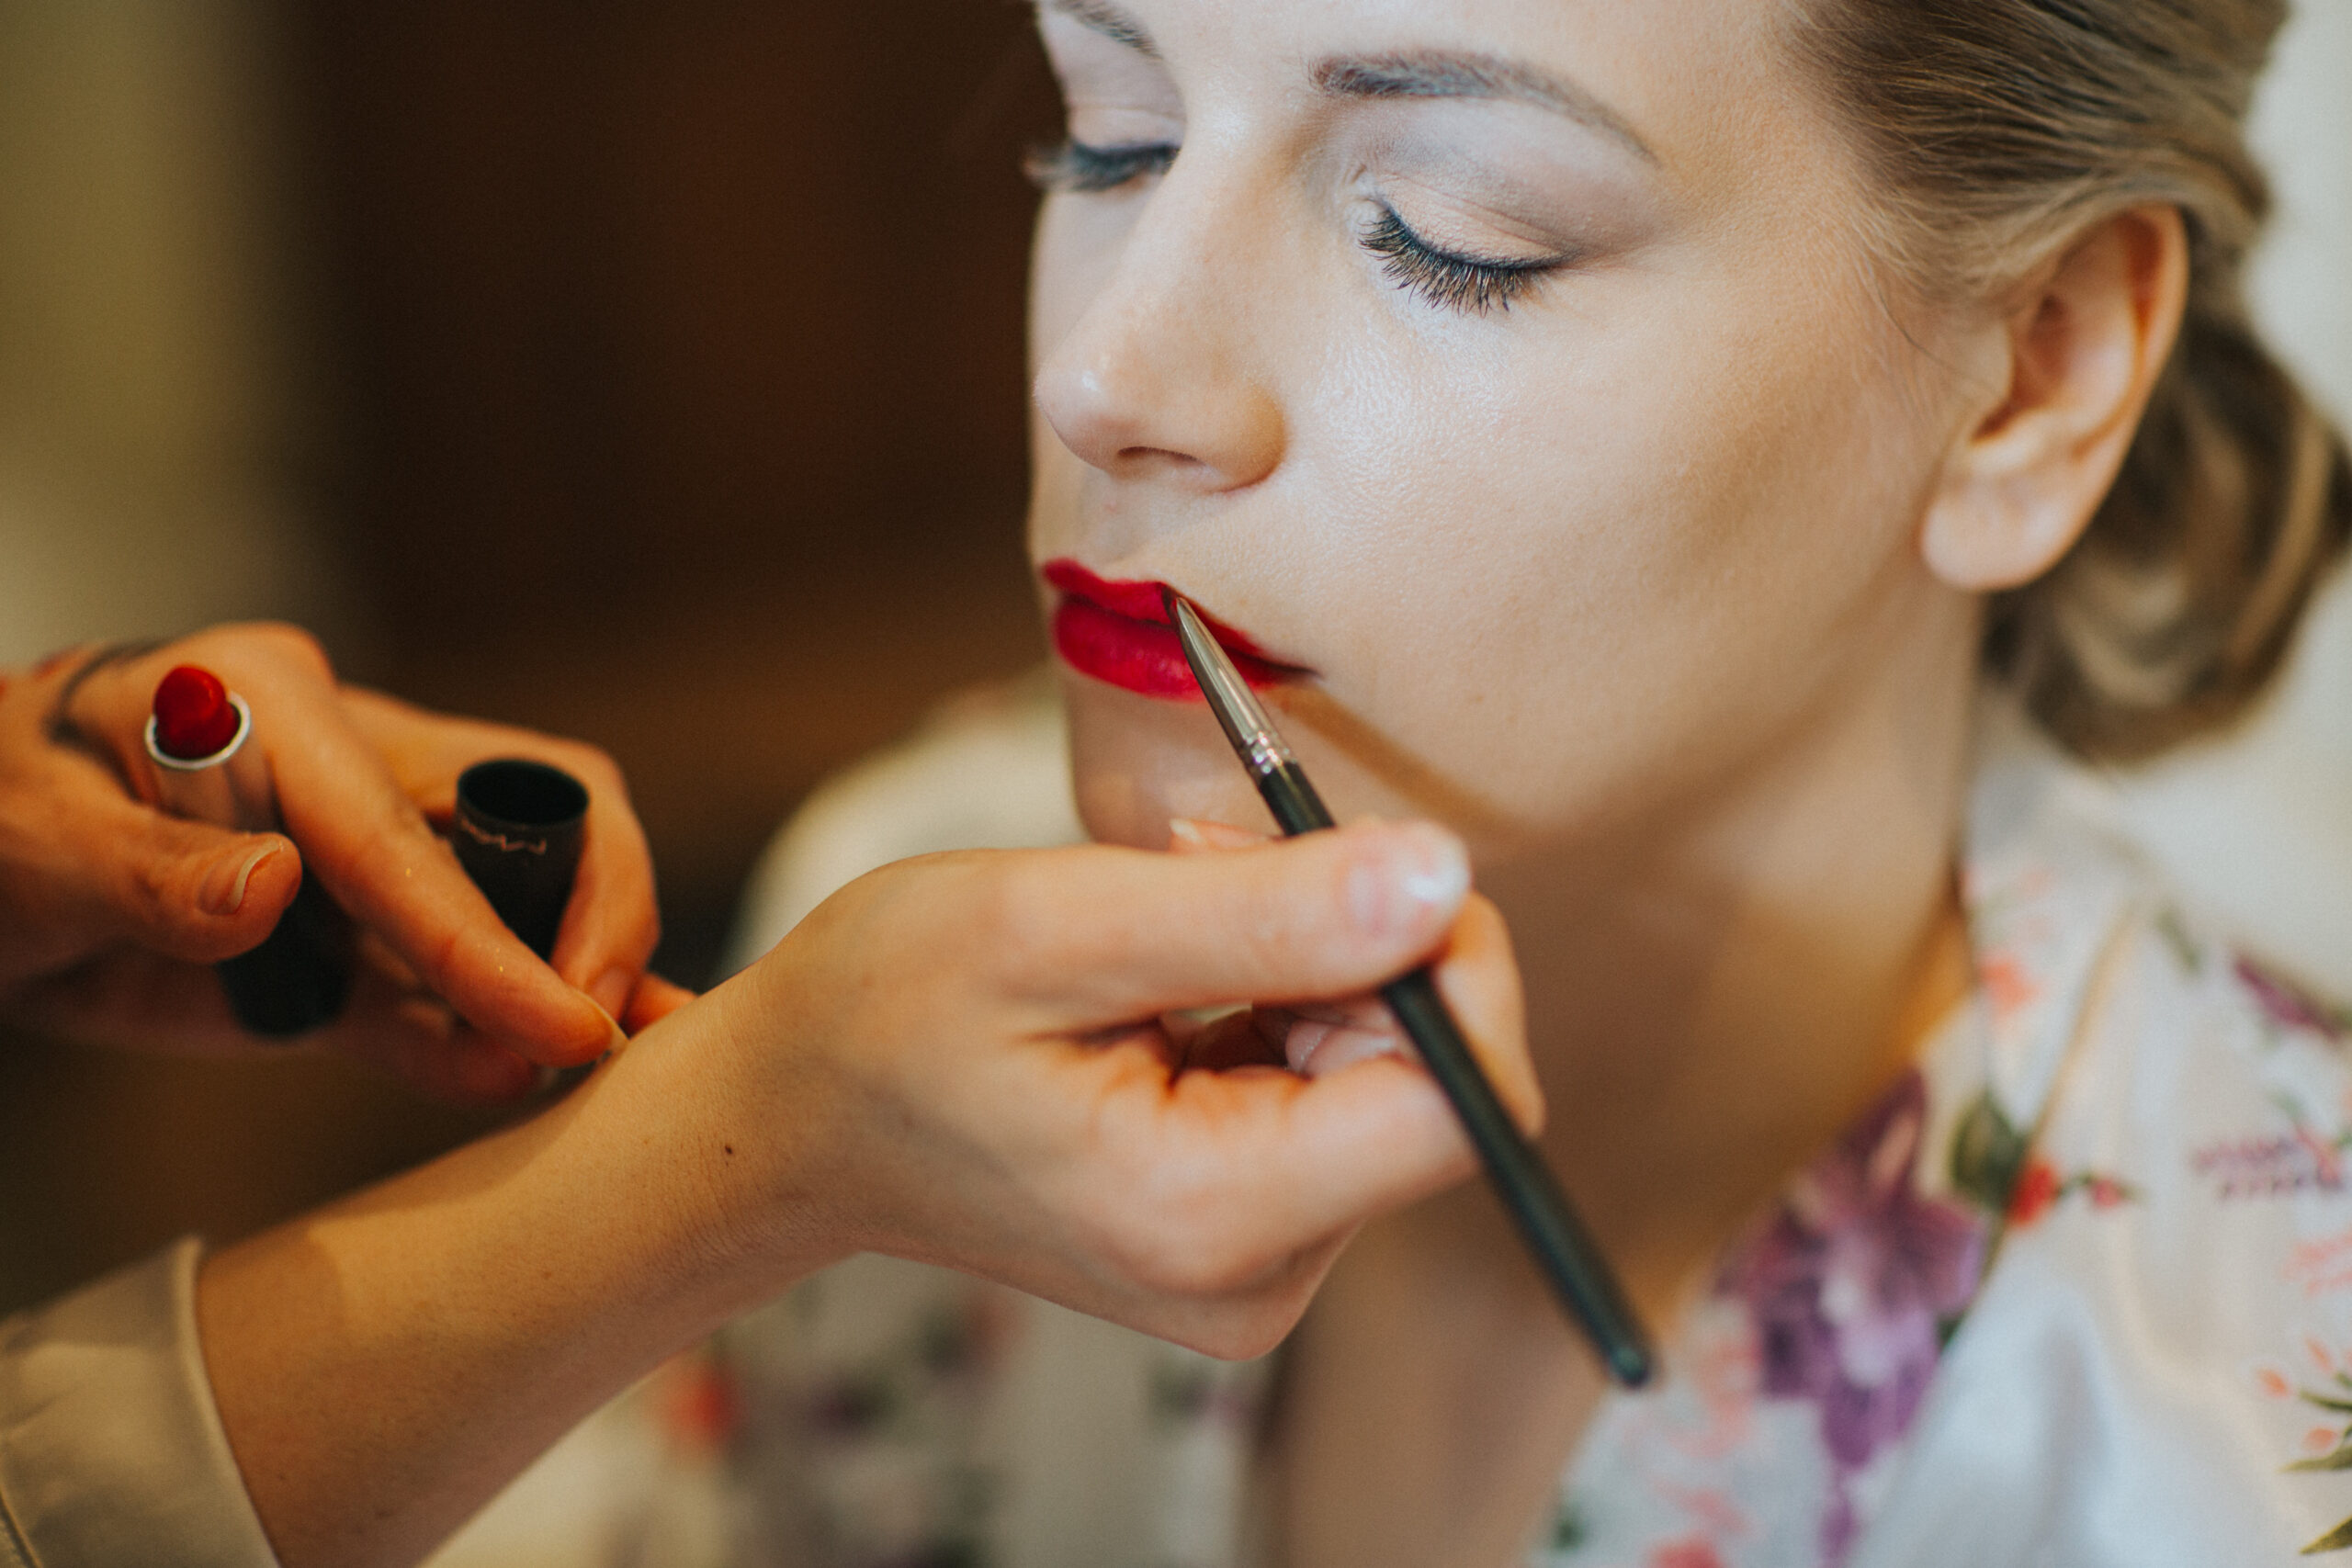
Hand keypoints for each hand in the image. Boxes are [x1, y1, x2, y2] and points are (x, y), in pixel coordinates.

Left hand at [0, 625, 665, 1097]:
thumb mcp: (28, 838)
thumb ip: (146, 868)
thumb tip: (273, 889)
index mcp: (271, 703)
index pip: (404, 829)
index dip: (487, 933)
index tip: (561, 1015)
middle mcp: (343, 762)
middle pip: (529, 809)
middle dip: (587, 916)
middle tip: (584, 1027)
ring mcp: (353, 851)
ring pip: (515, 896)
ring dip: (565, 977)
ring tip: (604, 1063)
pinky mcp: (338, 939)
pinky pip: (435, 986)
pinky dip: (495, 1030)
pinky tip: (547, 1067)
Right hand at [679, 817, 1534, 1357]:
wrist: (796, 1115)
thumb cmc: (887, 1011)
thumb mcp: (1058, 923)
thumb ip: (1261, 911)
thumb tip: (1441, 878)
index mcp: (1214, 1216)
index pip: (1462, 1104)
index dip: (1445, 964)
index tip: (1339, 868)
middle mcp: (1259, 1276)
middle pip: (1434, 1086)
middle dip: (1355, 945)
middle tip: (1207, 866)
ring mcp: (1257, 1265)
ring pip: (1389, 1075)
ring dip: (1310, 963)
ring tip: (1163, 924)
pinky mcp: (1249, 1230)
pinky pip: (1337, 1091)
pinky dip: (1283, 1002)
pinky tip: (1173, 976)